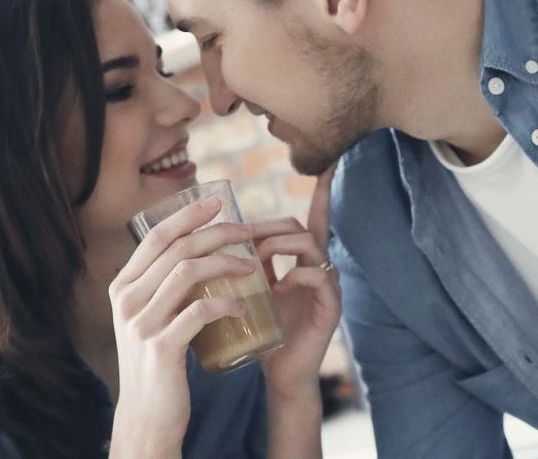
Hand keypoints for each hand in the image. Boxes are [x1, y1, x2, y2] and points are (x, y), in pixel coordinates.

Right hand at [107, 199, 253, 457]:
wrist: (146, 416)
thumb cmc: (157, 363)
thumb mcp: (150, 318)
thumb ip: (163, 287)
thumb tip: (198, 252)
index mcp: (123, 286)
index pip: (156, 236)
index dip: (188, 215)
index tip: (218, 202)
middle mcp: (126, 299)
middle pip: (176, 249)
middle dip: (216, 233)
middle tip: (248, 231)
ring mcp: (140, 323)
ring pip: (187, 273)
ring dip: (226, 263)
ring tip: (253, 268)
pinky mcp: (161, 347)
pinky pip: (199, 311)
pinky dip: (226, 304)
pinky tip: (244, 308)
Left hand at [254, 168, 340, 398]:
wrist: (277, 372)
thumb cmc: (258, 329)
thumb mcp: (247, 290)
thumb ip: (240, 265)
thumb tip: (207, 239)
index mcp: (296, 261)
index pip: (308, 220)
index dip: (321, 193)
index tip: (328, 165)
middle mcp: (315, 266)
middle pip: (297, 225)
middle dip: (267, 228)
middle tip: (243, 241)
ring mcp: (325, 284)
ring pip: (308, 243)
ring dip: (277, 245)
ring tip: (256, 261)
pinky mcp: (330, 304)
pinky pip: (318, 275)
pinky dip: (294, 275)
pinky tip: (278, 286)